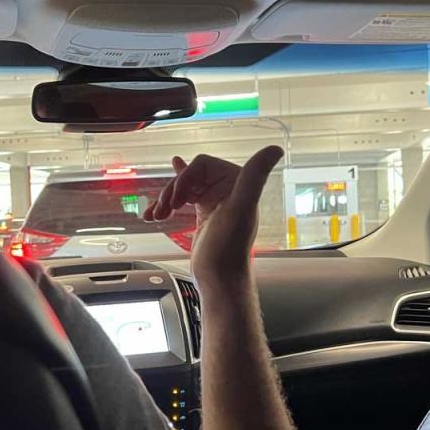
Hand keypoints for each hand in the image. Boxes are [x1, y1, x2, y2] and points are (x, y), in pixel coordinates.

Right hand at [144, 146, 283, 288]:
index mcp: (240, 183)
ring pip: (183, 188)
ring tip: (156, 214)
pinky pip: (182, 200)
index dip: (184, 178)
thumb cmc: (227, 250)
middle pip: (190, 175)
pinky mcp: (205, 214)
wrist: (219, 280)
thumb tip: (275, 149)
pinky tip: (154, 210)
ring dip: (165, 199)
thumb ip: (255, 177)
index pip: (202, 164)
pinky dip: (166, 205)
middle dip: (172, 191)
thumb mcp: (239, 209)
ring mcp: (216, 202)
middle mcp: (230, 190)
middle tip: (163, 209)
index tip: (177, 199)